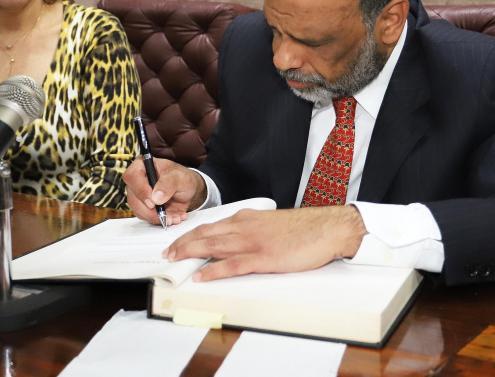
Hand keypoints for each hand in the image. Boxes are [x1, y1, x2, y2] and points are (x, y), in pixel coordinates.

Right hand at [123, 156, 206, 225]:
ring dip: (155, 217)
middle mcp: (138, 180)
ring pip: (137, 210)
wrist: (188, 192)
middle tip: (164, 214)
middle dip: (149, 210)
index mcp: (144, 165)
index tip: (153, 201)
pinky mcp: (143, 207)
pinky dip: (158, 220)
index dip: (140, 190)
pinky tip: (171, 218)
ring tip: (173, 217)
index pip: (132, 176)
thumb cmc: (183, 179)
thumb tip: (156, 197)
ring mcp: (139, 194)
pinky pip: (145, 217)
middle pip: (132, 197)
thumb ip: (169, 184)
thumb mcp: (181, 177)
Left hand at [164, 205, 366, 280]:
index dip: (191, 234)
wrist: (327, 228)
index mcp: (247, 218)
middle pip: (206, 234)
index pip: (211, 225)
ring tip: (174, 261)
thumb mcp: (271, 225)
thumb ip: (252, 231)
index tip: (177, 242)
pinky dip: (214, 270)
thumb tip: (237, 242)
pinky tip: (201, 276)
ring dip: (191, 254)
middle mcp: (245, 227)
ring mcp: (253, 242)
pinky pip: (232, 265)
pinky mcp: (264, 258)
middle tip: (168, 253)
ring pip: (213, 246)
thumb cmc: (304, 229)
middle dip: (183, 243)